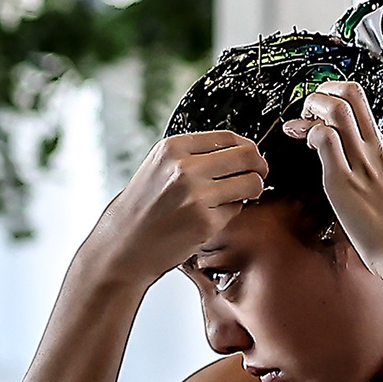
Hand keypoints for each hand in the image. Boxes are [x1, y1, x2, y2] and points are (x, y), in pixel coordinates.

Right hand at [91, 130, 273, 278]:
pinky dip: (230, 213)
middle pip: (247, 156)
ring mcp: (196, 195)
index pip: (228, 137)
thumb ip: (192, 156)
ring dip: (251, 190)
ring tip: (235, 197)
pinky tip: (210, 217)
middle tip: (258, 174)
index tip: (250, 157)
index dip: (246, 148)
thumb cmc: (141, 208)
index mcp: (172, 148)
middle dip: (259, 166)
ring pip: (251, 183)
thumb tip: (237, 151)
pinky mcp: (206, 221)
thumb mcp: (158, 167)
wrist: (123, 244)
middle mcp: (184, 168)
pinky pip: (237, 209)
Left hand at [285, 80, 382, 264]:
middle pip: (352, 96)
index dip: (342, 119)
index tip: (328, 126)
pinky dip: (309, 131)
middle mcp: (380, 149)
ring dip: (313, 106)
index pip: (366, 118)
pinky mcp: (344, 179)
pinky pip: (324, 139)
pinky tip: (304, 141)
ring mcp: (363, 162)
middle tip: (312, 105)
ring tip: (302, 120)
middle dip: (325, 91)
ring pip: (336, 110)